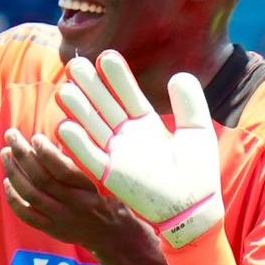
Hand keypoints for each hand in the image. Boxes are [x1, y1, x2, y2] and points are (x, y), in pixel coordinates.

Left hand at [1, 128, 151, 254]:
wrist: (114, 236)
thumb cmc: (112, 200)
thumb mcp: (107, 181)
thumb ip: (86, 165)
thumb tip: (60, 141)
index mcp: (90, 191)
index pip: (64, 171)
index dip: (46, 154)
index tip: (36, 137)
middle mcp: (74, 206)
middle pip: (41, 180)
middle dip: (23, 155)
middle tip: (11, 135)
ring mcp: (61, 219)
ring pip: (31, 195)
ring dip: (14, 172)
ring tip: (5, 153)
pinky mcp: (52, 229)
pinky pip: (27, 215)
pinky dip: (13, 199)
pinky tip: (7, 182)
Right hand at [52, 51, 223, 248]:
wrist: (196, 208)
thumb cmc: (199, 173)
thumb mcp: (197, 131)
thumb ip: (190, 103)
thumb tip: (179, 75)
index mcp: (146, 125)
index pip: (127, 95)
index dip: (117, 77)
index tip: (107, 57)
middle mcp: (127, 137)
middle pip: (104, 106)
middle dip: (90, 86)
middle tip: (75, 64)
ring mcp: (117, 154)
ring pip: (92, 127)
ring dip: (78, 110)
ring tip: (65, 89)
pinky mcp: (110, 176)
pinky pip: (89, 157)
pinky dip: (77, 144)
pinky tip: (66, 126)